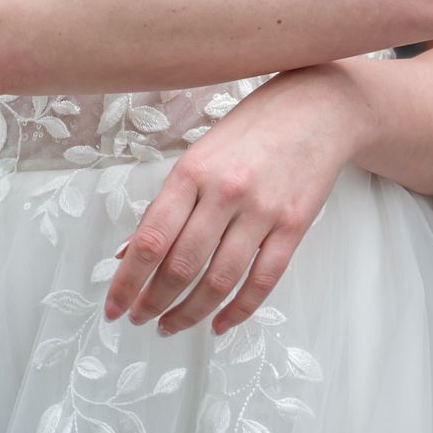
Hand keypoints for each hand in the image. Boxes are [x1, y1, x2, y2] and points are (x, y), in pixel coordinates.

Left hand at [103, 64, 369, 336]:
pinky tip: (220, 324)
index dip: (127, 282)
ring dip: (190, 313)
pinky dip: (238, 311)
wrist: (320, 106)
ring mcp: (263, 210)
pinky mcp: (294, 225)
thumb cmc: (253, 128)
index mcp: (193, 171)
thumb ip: (167, 204)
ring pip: (219, 281)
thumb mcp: (199, 154)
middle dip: (153, 303)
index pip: (150, 240)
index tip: (112, 307)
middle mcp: (225, 192)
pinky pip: (263, 281)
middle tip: (139, 319)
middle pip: (182, 267)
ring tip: (172, 326)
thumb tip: (130, 252)